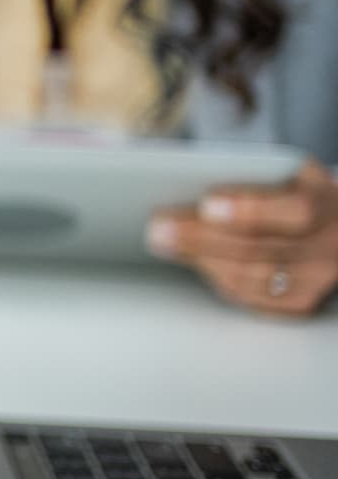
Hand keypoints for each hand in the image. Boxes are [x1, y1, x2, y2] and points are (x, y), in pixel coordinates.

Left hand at [148, 162, 337, 316]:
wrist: (333, 228)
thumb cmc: (295, 194)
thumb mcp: (287, 174)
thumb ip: (252, 179)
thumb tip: (190, 181)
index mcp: (327, 205)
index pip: (293, 211)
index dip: (249, 209)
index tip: (206, 204)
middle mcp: (328, 247)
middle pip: (259, 249)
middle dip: (201, 238)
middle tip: (158, 228)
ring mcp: (316, 280)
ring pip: (251, 278)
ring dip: (201, 260)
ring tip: (163, 242)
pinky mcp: (299, 305)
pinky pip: (251, 298)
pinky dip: (217, 278)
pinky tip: (191, 261)